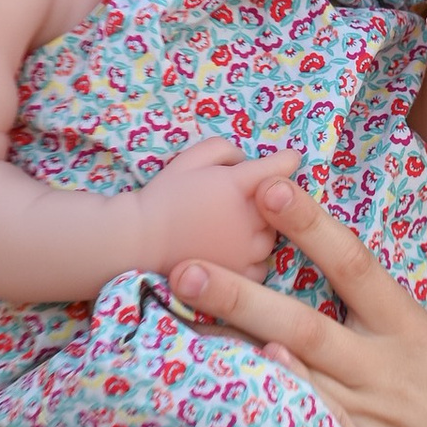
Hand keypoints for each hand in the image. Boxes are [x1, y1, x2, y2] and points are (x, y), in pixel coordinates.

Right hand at [132, 138, 279, 280]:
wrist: (139, 241)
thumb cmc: (164, 196)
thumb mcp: (191, 159)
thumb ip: (225, 150)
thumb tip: (247, 161)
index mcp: (240, 185)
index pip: (283, 167)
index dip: (286, 161)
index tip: (287, 161)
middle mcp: (251, 217)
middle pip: (282, 204)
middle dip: (270, 199)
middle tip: (245, 199)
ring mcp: (248, 249)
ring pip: (274, 235)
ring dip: (264, 228)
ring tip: (236, 227)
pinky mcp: (240, 276)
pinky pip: (263, 265)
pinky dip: (253, 258)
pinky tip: (235, 252)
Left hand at [170, 179, 426, 426]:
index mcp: (412, 333)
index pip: (355, 266)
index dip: (310, 225)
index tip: (271, 188)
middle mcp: (386, 372)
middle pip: (302, 324)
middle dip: (240, 294)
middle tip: (182, 266)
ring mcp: (376, 426)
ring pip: (298, 383)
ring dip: (239, 356)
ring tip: (183, 332)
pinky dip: (287, 422)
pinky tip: (248, 402)